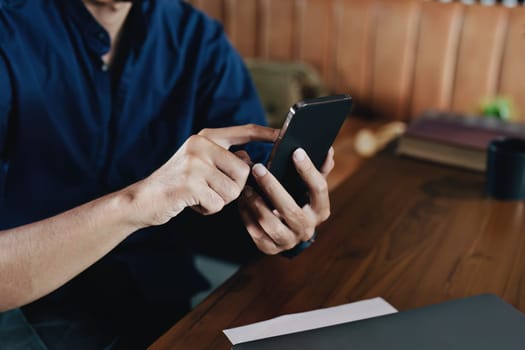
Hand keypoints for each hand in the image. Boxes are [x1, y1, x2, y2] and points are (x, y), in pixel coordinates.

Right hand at [131, 124, 278, 226]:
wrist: (143, 199)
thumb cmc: (178, 184)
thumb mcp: (200, 163)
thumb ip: (225, 158)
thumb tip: (250, 160)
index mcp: (206, 136)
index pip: (244, 131)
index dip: (266, 134)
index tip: (284, 135)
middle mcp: (201, 144)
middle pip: (244, 172)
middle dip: (232, 188)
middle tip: (209, 189)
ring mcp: (194, 163)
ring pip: (233, 191)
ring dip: (219, 200)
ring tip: (199, 195)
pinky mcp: (190, 183)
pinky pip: (218, 203)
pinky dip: (208, 210)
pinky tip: (192, 203)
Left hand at [238, 147, 334, 254]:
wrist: (289, 231)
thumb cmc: (299, 200)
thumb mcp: (310, 187)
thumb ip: (319, 169)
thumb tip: (328, 151)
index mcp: (321, 211)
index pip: (319, 189)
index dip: (308, 170)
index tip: (296, 151)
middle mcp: (307, 228)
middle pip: (290, 209)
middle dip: (272, 187)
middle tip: (258, 168)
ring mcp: (289, 241)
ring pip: (271, 224)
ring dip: (256, 203)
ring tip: (246, 186)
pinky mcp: (271, 248)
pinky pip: (256, 233)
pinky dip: (247, 216)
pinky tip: (242, 201)